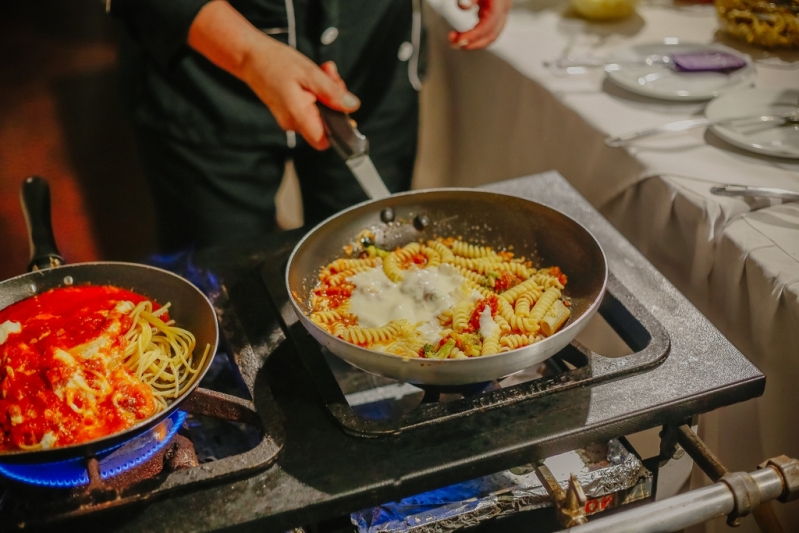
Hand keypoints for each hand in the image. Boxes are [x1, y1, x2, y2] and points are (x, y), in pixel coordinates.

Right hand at [240, 42, 358, 149]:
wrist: (250, 56)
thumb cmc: (275, 63)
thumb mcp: (310, 74)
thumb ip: (332, 92)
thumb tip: (352, 106)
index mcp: (297, 116)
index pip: (324, 141)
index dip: (338, 130)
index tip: (344, 109)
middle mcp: (293, 123)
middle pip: (326, 123)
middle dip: (335, 100)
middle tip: (332, 76)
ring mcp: (291, 118)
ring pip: (320, 112)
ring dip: (328, 92)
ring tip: (324, 70)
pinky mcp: (290, 110)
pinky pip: (311, 106)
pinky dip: (318, 91)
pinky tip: (316, 75)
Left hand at [448, 0, 512, 49]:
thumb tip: (463, 6)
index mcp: (499, 4)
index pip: (487, 26)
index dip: (472, 36)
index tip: (457, 40)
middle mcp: (503, 10)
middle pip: (491, 35)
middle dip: (472, 43)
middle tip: (453, 44)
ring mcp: (502, 12)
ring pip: (491, 35)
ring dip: (473, 42)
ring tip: (454, 42)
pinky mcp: (496, 12)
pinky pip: (489, 30)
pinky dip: (476, 36)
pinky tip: (463, 35)